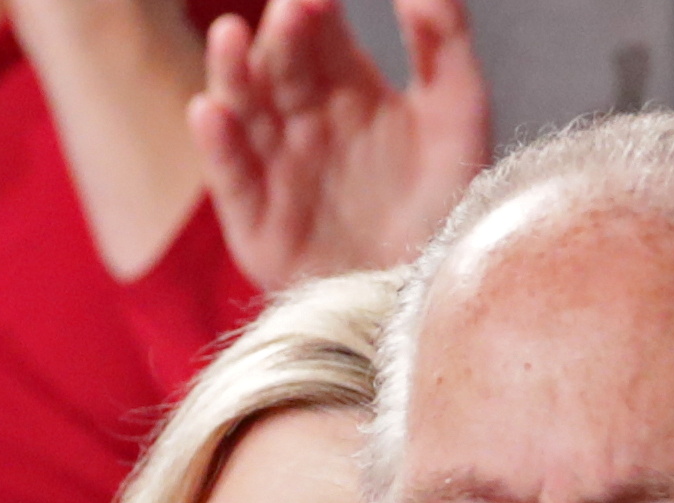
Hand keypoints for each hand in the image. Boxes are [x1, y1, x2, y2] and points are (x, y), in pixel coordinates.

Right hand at [194, 0, 492, 288]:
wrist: (429, 302)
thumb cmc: (449, 213)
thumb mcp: (460, 122)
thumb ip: (445, 46)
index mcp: (348, 87)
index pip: (319, 29)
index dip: (317, 4)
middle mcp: (303, 118)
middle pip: (280, 61)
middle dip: (285, 33)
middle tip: (297, 7)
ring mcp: (274, 165)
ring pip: (242, 106)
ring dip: (232, 70)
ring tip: (232, 37)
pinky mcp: (256, 221)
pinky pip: (230, 177)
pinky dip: (218, 144)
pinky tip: (213, 112)